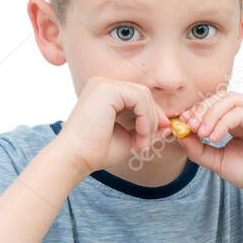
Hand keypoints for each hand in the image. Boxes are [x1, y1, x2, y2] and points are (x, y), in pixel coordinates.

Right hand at [54, 76, 170, 174]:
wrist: (75, 158)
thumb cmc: (96, 151)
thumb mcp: (128, 137)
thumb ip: (145, 128)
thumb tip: (167, 125)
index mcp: (104, 93)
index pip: (137, 96)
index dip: (152, 115)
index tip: (157, 135)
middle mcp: (103, 84)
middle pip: (143, 93)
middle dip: (152, 118)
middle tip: (148, 143)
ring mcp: (104, 84)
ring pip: (143, 95)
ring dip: (149, 122)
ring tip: (142, 143)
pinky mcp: (107, 89)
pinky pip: (139, 98)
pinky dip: (145, 118)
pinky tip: (139, 135)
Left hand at [175, 92, 242, 203]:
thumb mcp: (218, 161)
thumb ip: (198, 149)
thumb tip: (179, 134)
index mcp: (240, 120)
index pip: (214, 104)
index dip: (196, 111)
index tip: (182, 124)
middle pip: (220, 97)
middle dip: (201, 110)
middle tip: (189, 126)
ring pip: (230, 100)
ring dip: (210, 114)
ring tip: (202, 133)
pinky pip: (240, 112)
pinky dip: (223, 122)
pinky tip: (214, 137)